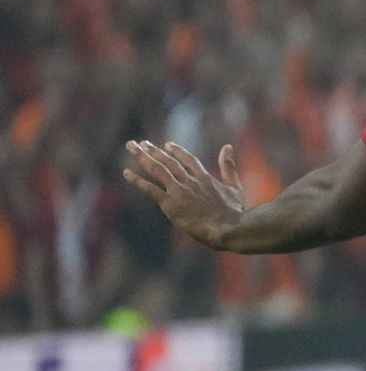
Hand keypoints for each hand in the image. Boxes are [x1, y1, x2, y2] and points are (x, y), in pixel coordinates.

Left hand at [123, 141, 246, 247]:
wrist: (227, 227)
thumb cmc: (233, 212)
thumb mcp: (234, 187)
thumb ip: (229, 167)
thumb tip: (227, 146)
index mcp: (204, 177)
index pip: (187, 159)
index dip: (176, 151)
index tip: (166, 145)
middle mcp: (189, 181)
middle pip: (168, 161)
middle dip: (153, 151)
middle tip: (139, 143)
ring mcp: (179, 191)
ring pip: (157, 169)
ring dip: (143, 157)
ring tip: (131, 147)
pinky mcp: (170, 204)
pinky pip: (150, 189)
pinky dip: (137, 180)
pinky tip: (126, 173)